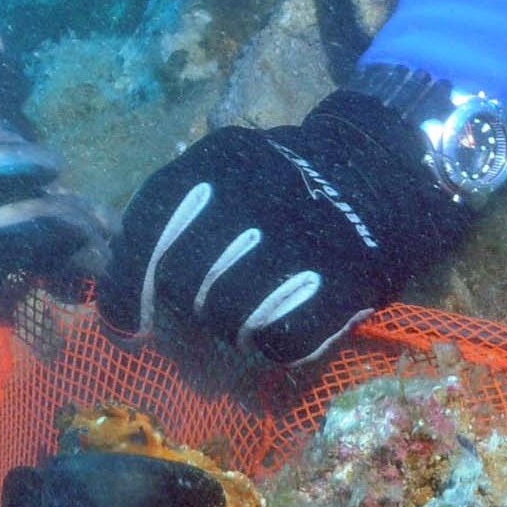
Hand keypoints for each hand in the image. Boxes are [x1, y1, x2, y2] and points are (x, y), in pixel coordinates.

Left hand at [103, 92, 471, 364]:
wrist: (383, 175)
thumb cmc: (284, 189)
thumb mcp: (226, 176)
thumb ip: (174, 222)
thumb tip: (124, 295)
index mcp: (214, 164)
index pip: (145, 233)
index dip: (126, 289)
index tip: (129, 323)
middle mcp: (251, 195)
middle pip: (182, 281)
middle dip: (189, 303)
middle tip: (213, 301)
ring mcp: (298, 237)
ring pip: (225, 315)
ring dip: (231, 325)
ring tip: (256, 307)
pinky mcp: (341, 280)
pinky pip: (278, 340)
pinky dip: (274, 343)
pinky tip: (286, 322)